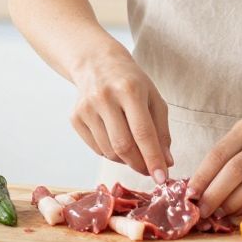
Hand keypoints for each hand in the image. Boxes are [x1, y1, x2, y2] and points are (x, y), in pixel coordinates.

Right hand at [68, 51, 171, 176]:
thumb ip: (162, 131)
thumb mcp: (153, 98)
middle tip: (151, 172)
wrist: (95, 63)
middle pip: (123, 146)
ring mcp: (86, 108)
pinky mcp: (75, 118)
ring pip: (109, 152)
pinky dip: (111, 153)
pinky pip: (97, 149)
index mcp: (129, 89)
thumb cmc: (131, 82)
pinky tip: (117, 140)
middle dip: (140, 165)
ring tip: (135, 151)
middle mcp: (105, 98)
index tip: (162, 178)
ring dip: (126, 160)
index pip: (143, 132)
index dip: (153, 159)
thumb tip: (167, 163)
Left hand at [189, 107, 241, 220]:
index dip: (202, 177)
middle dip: (214, 194)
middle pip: (234, 171)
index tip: (189, 195)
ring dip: (232, 204)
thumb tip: (202, 185)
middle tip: (201, 211)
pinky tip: (239, 212)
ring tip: (219, 214)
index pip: (218, 154)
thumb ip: (228, 153)